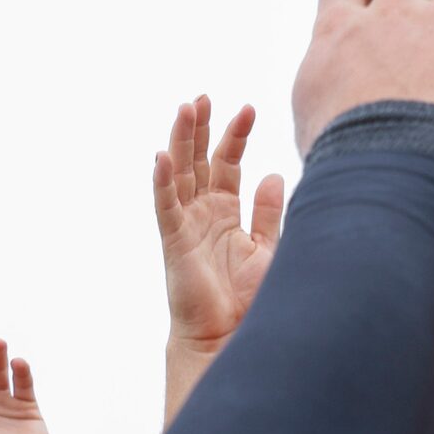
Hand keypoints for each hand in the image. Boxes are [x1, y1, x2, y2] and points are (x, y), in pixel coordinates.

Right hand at [152, 96, 283, 361]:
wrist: (229, 337)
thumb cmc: (247, 299)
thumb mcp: (268, 247)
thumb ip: (268, 212)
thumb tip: (272, 174)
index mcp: (225, 211)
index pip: (227, 163)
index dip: (235, 135)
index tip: (248, 108)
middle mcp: (202, 213)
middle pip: (199, 160)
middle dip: (202, 127)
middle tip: (205, 97)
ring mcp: (185, 224)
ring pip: (179, 173)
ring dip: (180, 141)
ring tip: (185, 109)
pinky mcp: (174, 241)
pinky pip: (165, 206)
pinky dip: (162, 181)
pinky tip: (161, 157)